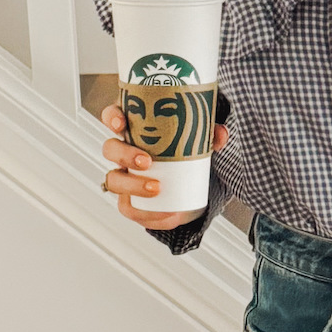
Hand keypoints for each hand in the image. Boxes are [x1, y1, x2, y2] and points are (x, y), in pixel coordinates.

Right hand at [100, 100, 228, 228]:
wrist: (188, 182)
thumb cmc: (184, 151)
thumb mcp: (198, 139)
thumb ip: (210, 134)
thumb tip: (221, 134)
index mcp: (133, 129)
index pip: (113, 117)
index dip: (112, 118)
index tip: (121, 124)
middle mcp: (122, 151)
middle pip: (110, 149)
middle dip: (124, 155)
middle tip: (146, 162)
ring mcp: (123, 176)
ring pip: (114, 180)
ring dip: (131, 185)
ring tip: (157, 189)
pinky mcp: (130, 200)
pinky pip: (129, 208)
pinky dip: (148, 215)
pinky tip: (167, 214)